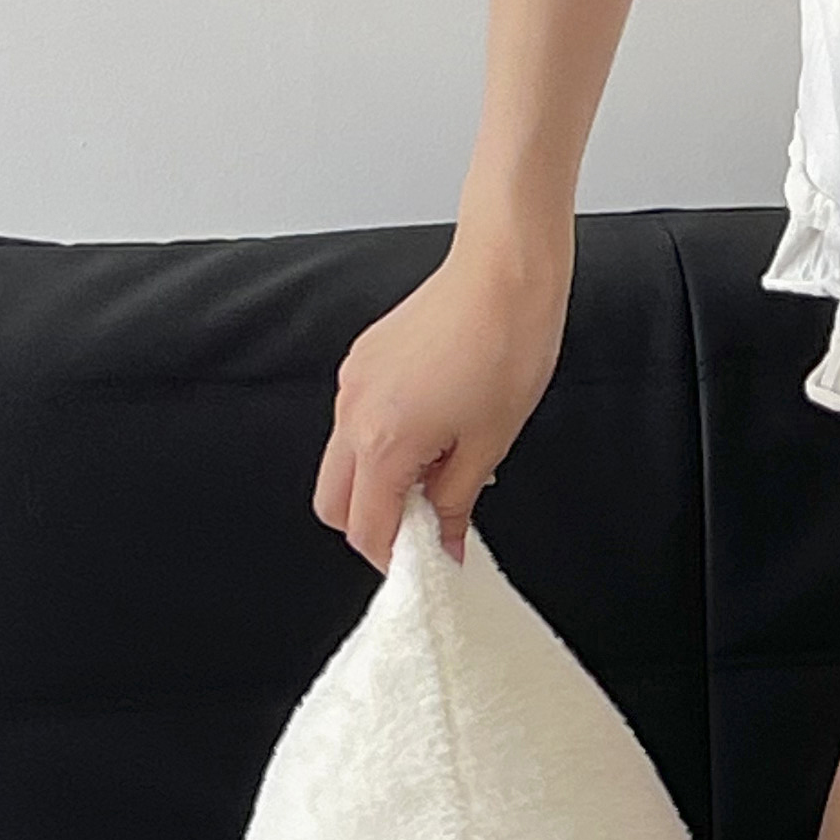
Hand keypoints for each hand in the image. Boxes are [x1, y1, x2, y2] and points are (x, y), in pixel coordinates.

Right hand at [313, 215, 570, 567]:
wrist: (504, 276)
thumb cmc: (506, 352)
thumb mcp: (489, 444)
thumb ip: (456, 501)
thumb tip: (445, 543)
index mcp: (380, 442)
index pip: (364, 528)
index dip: (393, 558)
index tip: (427, 563)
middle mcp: (351, 413)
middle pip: (333, 502)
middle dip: (370, 526)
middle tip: (425, 528)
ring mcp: (350, 383)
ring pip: (339, 462)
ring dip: (375, 485)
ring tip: (437, 478)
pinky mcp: (361, 361)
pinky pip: (353, 423)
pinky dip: (379, 447)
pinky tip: (431, 438)